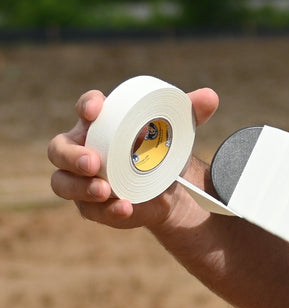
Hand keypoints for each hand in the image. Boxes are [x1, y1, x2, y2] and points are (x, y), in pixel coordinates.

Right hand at [47, 86, 219, 229]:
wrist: (168, 184)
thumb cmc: (162, 146)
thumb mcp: (178, 129)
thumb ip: (191, 110)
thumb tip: (209, 97)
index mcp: (100, 123)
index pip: (86, 108)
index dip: (87, 105)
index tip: (96, 109)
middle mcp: (81, 149)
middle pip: (59, 150)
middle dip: (73, 156)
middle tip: (94, 162)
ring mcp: (81, 179)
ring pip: (63, 182)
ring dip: (81, 187)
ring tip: (106, 190)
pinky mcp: (91, 205)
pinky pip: (90, 210)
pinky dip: (107, 210)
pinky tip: (125, 208)